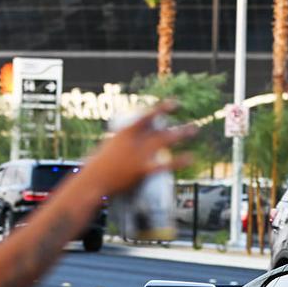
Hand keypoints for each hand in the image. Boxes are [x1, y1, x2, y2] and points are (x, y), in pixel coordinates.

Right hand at [76, 101, 195, 196]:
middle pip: (160, 129)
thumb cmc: (98, 167)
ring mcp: (139, 155)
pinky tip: (190, 157)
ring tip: (194, 131)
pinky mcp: (142, 171)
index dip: (163, 108)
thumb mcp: (109, 147)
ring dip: (181, 134)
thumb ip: (123, 143)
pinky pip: (165, 165)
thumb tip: (134, 141)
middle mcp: (134, 140)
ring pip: (164, 140)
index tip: (175, 104)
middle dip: (177, 126)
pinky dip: (179, 161)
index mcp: (125, 132)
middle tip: (192, 125)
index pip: (147, 116)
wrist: (93, 182)